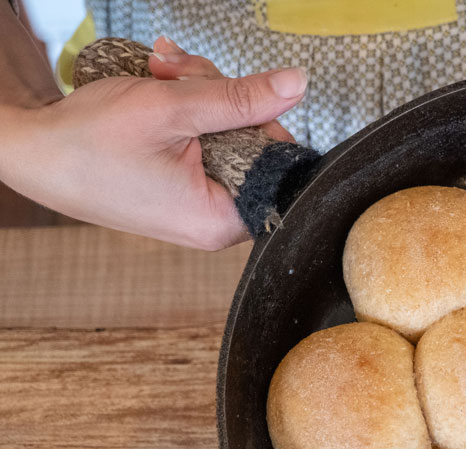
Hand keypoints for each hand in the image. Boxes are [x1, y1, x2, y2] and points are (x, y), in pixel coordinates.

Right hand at [0, 38, 305, 249]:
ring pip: (228, 132)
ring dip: (199, 90)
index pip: (279, 167)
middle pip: (254, 144)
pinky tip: (159, 82)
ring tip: (160, 71)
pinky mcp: (183, 183)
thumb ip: (239, 99)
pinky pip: (205, 137)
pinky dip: (186, 104)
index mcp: (220, 220)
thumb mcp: (171, 110)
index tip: (228, 95)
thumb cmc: (86, 142)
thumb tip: (295, 86)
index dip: (261, 121)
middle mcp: (215, 219)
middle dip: (221, 96)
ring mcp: (198, 200)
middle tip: (179, 72)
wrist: (30, 151)